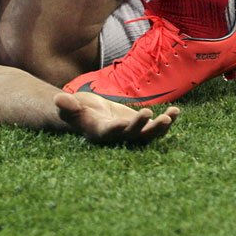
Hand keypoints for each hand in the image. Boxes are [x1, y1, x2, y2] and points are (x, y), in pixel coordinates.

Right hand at [55, 91, 176, 144]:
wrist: (88, 112)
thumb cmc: (77, 109)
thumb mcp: (69, 106)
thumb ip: (66, 104)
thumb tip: (58, 99)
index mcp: (100, 132)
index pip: (109, 132)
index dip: (117, 129)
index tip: (122, 122)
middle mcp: (118, 136)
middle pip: (132, 135)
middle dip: (141, 126)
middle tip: (148, 114)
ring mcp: (132, 133)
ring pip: (149, 135)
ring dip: (160, 127)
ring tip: (170, 116)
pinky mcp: (142, 126)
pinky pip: (157, 126)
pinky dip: (168, 120)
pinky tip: (177, 111)